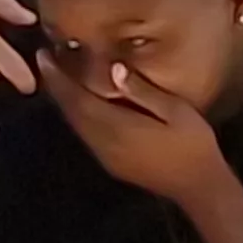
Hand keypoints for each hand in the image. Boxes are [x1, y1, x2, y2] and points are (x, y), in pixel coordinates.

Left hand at [46, 55, 231, 205]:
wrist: (198, 186)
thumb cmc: (192, 144)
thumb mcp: (176, 111)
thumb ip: (142, 90)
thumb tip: (114, 68)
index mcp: (117, 127)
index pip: (77, 98)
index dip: (58, 77)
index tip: (44, 55)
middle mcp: (103, 143)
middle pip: (70, 111)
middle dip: (56, 85)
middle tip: (44, 59)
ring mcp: (104, 155)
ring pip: (75, 124)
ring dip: (64, 100)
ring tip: (57, 75)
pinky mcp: (110, 162)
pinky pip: (85, 133)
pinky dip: (76, 114)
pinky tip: (79, 102)